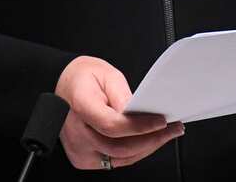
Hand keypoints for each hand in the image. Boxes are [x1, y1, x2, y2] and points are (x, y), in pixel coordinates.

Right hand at [54, 55, 183, 169]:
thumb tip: (141, 113)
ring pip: (120, 158)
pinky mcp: (84, 158)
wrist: (61, 85)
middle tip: (173, 128)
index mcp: (80, 106)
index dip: (139, 126)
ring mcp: (79, 149)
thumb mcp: (106, 74)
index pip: (112, 125)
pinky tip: (148, 141)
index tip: (161, 121)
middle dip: (151, 140)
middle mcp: (77, 133)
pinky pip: (114, 161)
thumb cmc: (82, 78)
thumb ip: (123, 95)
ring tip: (166, 134)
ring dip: (147, 148)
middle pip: (119, 147)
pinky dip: (134, 153)